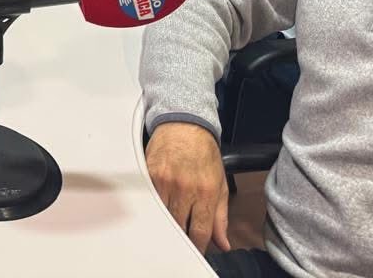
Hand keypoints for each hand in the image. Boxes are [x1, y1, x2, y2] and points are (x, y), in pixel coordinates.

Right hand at [145, 122, 229, 253]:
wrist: (185, 125)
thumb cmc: (204, 153)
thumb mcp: (220, 184)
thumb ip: (221, 217)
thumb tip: (223, 243)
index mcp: (206, 192)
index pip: (200, 232)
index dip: (198, 246)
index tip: (196, 249)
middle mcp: (185, 188)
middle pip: (179, 227)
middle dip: (181, 235)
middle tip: (182, 235)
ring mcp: (165, 181)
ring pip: (162, 216)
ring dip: (167, 221)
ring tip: (171, 220)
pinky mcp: (149, 174)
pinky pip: (149, 201)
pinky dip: (154, 207)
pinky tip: (158, 206)